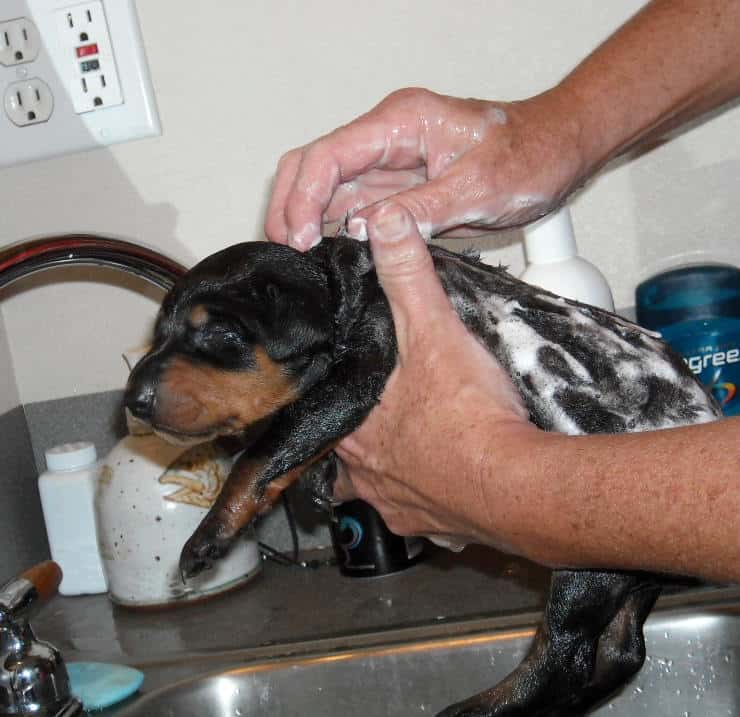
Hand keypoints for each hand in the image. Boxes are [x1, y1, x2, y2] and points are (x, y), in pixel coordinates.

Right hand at [265, 87, 584, 249]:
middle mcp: (387, 138)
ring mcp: (391, 163)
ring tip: (299, 260)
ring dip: (306, 219)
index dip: (304, 197)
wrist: (559, 152)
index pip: (330, 155)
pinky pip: (353, 205)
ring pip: (328, 187)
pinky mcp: (400, 187)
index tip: (297, 237)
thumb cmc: (530, 157)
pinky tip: (326, 254)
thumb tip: (364, 230)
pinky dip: (333, 228)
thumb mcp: (479, 187)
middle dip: (291, 205)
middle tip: (286, 252)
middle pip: (314, 165)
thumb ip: (421, 209)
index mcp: (401, 122)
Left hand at [332, 202, 537, 551]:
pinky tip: (443, 482)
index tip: (342, 381)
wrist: (515, 485)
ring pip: (375, 485)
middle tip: (380, 411)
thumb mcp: (433, 331)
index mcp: (352, 425)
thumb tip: (382, 225)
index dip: (332, 389)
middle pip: (346, 448)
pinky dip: (424, 498)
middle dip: (360, 430)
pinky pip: (414, 513)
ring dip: (389, 466)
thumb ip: (407, 277)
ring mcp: (392, 503)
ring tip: (410, 445)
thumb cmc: (468, 415)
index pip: (321, 404)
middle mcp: (362, 472)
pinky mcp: (427, 525)